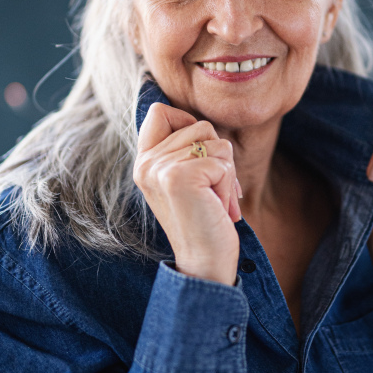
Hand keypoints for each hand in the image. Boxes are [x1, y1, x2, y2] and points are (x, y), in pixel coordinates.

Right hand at [133, 103, 241, 285]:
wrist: (204, 262)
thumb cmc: (204, 219)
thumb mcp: (187, 178)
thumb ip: (186, 149)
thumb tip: (204, 124)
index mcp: (144, 161)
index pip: (159, 111)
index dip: (188, 122)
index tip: (199, 156)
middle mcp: (146, 163)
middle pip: (199, 125)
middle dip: (218, 158)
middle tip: (212, 192)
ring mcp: (160, 169)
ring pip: (216, 143)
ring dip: (226, 174)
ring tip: (214, 201)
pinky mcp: (180, 177)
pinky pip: (223, 163)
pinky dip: (229, 186)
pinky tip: (218, 208)